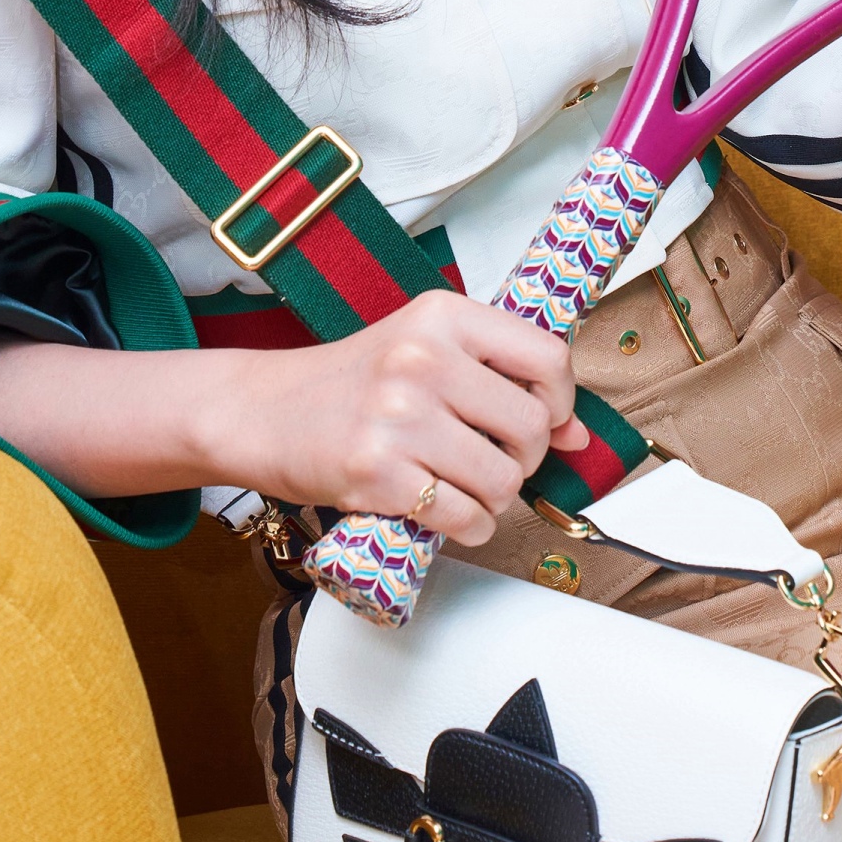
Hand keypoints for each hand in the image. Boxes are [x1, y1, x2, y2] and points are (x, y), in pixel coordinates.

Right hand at [224, 290, 587, 540]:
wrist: (263, 411)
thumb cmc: (352, 382)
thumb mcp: (427, 352)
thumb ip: (502, 381)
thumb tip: (578, 434)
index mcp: (442, 315)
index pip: (547, 356)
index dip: (559, 399)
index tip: (544, 417)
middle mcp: (421, 358)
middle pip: (530, 427)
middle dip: (523, 457)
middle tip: (493, 457)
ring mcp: (397, 417)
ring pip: (503, 480)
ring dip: (495, 497)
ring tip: (465, 485)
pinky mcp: (375, 474)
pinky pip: (465, 518)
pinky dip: (468, 526)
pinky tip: (445, 511)